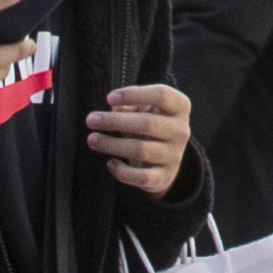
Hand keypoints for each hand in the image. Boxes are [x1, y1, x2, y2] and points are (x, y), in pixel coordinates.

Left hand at [86, 80, 191, 195]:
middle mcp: (181, 131)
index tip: (108, 98)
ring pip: (141, 150)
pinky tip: (110, 163)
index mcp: (180, 107)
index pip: (161, 95)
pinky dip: (123, 172)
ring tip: (92, 139)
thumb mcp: (143, 108)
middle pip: (147, 123)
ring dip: (112, 144)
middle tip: (91, 120)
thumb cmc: (149, 123)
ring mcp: (174, 155)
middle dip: (114, 121)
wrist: (165, 156)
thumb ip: (129, 104)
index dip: (134, 95)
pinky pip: (142, 177)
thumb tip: (113, 107)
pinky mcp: (164, 177)